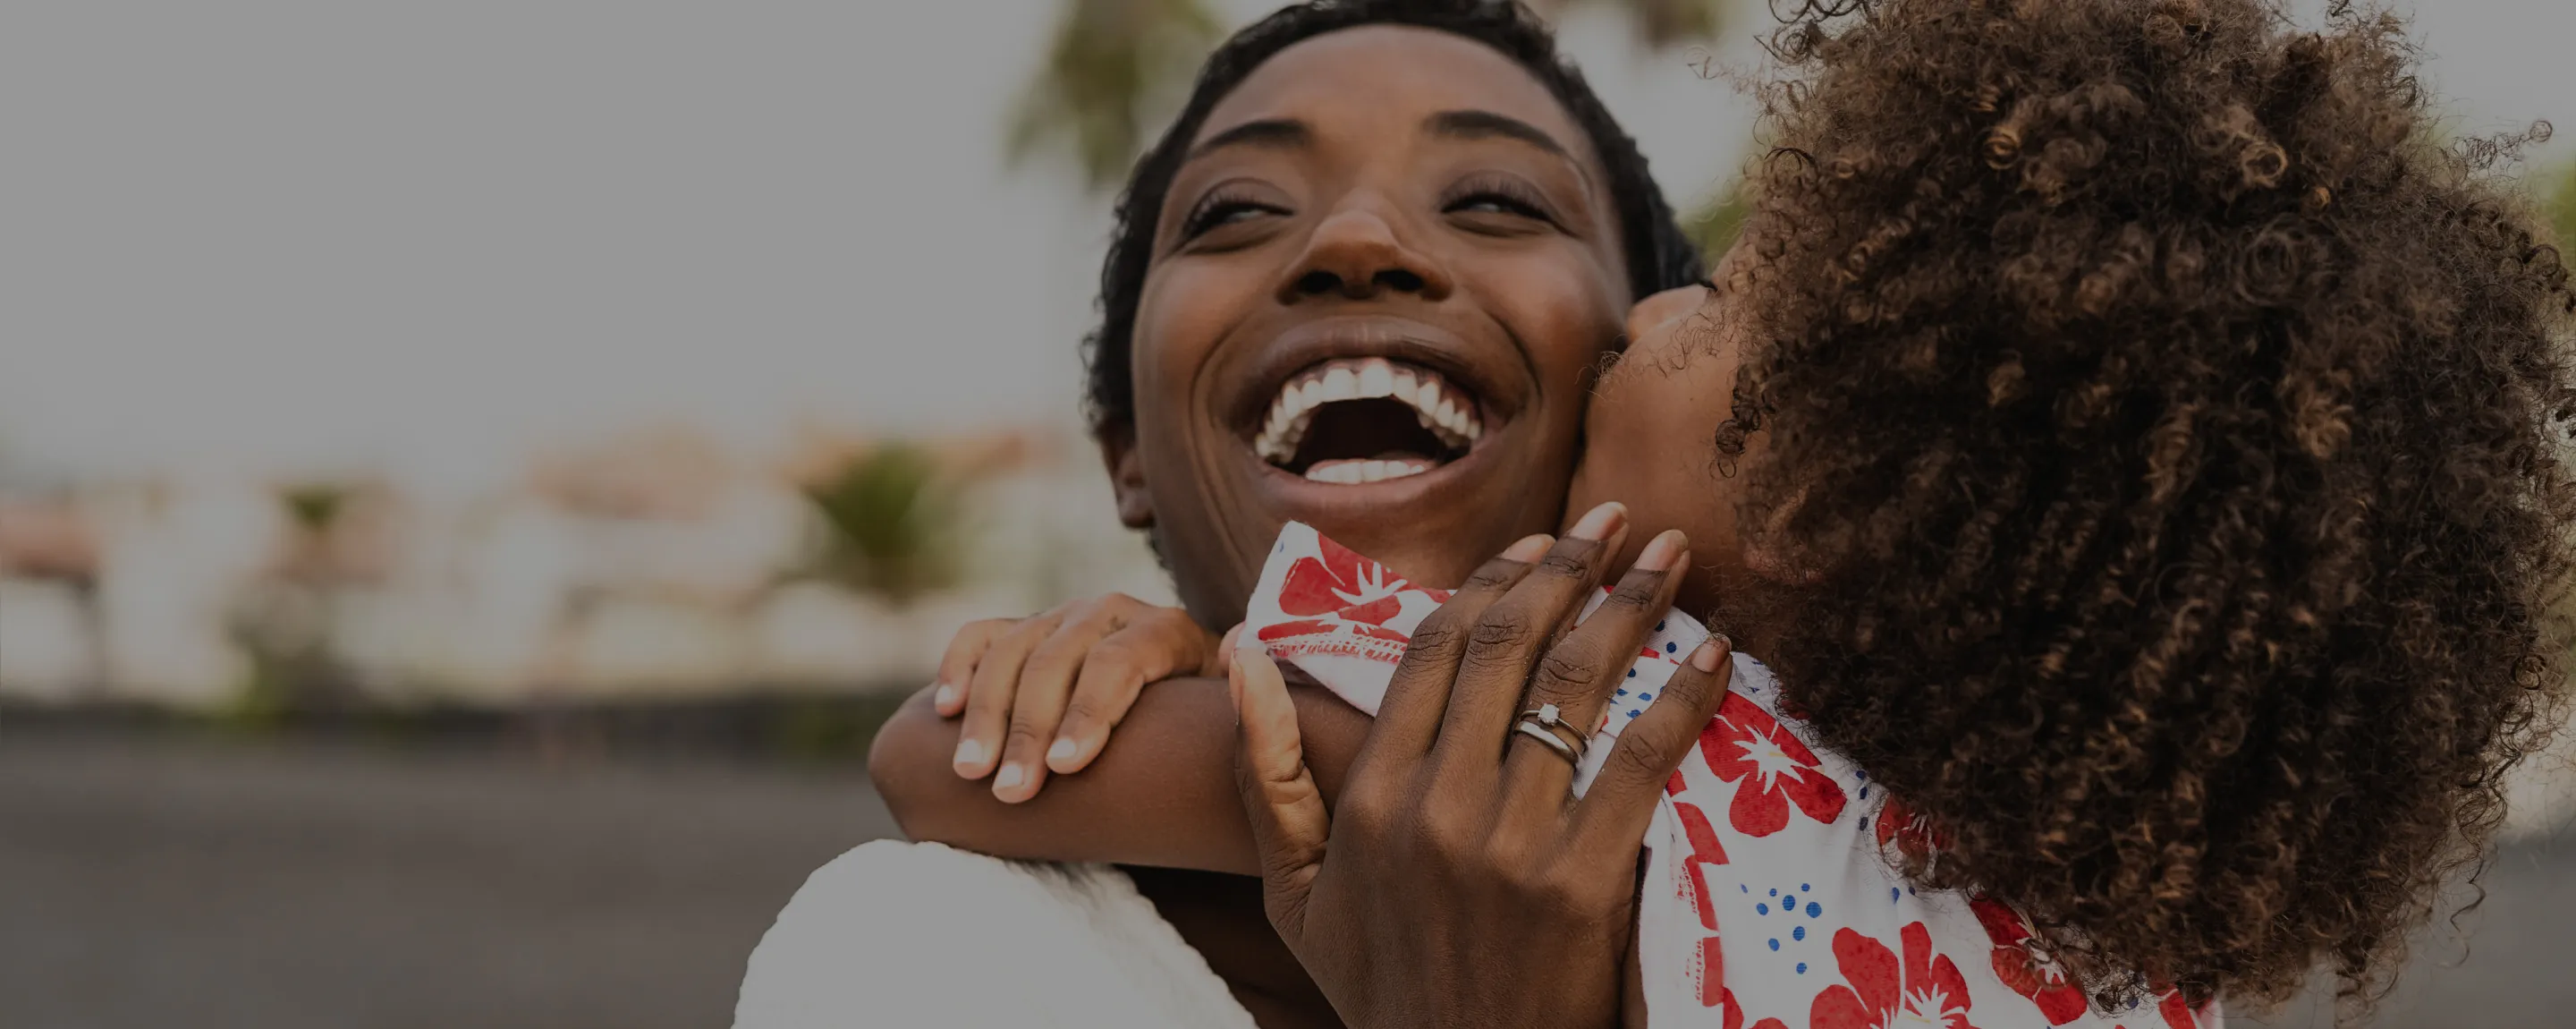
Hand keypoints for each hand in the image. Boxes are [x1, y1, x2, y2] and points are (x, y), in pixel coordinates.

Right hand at [932, 594, 1222, 801]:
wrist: (1175, 703)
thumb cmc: (1202, 728)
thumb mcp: (1231, 712)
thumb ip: (1243, 689)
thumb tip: (1237, 652)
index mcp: (1166, 630)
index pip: (1120, 662)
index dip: (1089, 712)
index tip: (1064, 768)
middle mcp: (1110, 613)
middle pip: (1057, 662)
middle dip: (1029, 730)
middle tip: (1011, 793)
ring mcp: (1061, 617)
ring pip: (1013, 652)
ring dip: (986, 713)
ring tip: (970, 772)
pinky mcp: (1023, 628)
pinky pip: (980, 637)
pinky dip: (958, 667)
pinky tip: (944, 711)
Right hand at [1231, 502, 1736, 1028]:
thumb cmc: (1380, 985)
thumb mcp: (1292, 889)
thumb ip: (1265, 770)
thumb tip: (1239, 650)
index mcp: (1371, 795)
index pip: (1433, 649)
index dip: (1491, 580)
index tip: (1538, 540)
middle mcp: (1436, 803)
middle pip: (1509, 646)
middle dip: (1568, 566)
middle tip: (1612, 523)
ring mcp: (1510, 841)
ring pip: (1575, 686)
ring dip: (1631, 605)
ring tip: (1671, 555)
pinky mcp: (1582, 881)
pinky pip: (1639, 762)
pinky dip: (1681, 698)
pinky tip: (1713, 655)